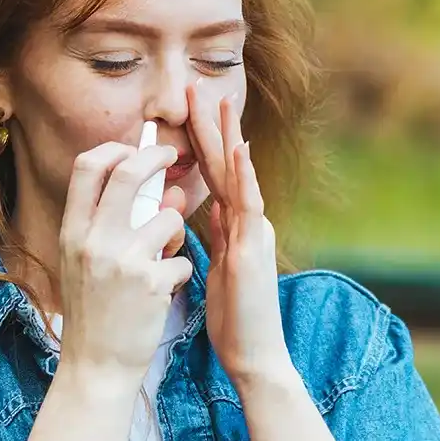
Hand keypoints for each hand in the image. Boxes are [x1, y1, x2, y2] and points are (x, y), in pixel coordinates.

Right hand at [56, 140, 194, 387]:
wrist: (96, 366)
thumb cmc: (94, 312)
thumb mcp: (84, 262)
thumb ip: (114, 225)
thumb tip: (162, 190)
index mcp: (73, 232)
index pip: (87, 167)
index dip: (114, 149)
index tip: (134, 149)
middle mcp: (93, 240)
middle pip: (128, 173)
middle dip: (155, 157)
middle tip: (171, 157)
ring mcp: (123, 260)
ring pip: (169, 217)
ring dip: (177, 231)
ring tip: (166, 254)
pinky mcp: (152, 282)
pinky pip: (182, 259)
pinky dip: (179, 272)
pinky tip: (163, 292)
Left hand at [186, 81, 290, 386]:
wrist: (253, 355)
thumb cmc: (234, 317)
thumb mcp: (217, 267)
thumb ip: (215, 236)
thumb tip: (206, 210)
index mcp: (235, 225)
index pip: (212, 174)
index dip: (199, 140)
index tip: (186, 109)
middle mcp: (247, 222)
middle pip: (225, 165)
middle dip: (212, 125)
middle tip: (197, 86)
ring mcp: (253, 233)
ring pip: (239, 175)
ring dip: (229, 136)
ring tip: (221, 101)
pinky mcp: (253, 250)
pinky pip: (249, 206)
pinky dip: (244, 176)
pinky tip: (239, 149)